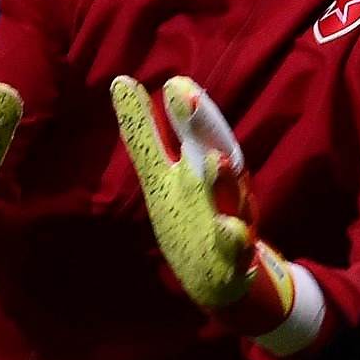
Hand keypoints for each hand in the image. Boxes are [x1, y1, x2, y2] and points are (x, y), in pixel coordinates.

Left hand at [110, 74, 261, 308]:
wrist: (223, 279)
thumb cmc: (194, 215)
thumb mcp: (163, 174)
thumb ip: (144, 132)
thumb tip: (121, 80)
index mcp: (197, 164)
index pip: (187, 131)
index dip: (178, 109)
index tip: (162, 81)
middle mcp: (217, 185)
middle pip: (214, 149)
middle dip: (202, 123)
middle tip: (184, 92)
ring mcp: (230, 219)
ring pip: (230, 199)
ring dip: (223, 181)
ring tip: (214, 160)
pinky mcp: (234, 257)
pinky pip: (238, 248)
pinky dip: (235, 238)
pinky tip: (229, 229)